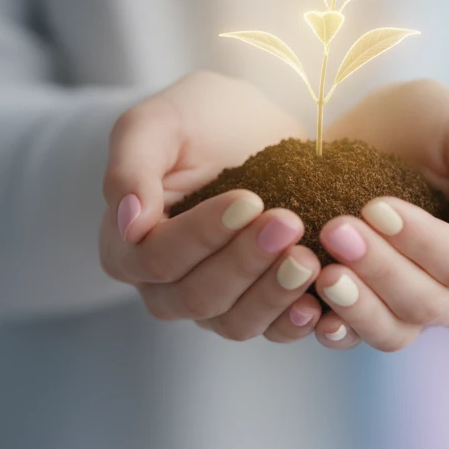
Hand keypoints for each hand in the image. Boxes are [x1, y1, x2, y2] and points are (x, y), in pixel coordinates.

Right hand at [99, 71, 323, 341]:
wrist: (256, 123)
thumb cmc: (200, 117)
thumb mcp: (157, 123)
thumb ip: (130, 168)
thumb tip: (127, 223)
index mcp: (128, 247)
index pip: (158, 258)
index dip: (202, 236)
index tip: (249, 201)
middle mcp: (164, 287)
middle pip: (197, 297)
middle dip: (245, 263)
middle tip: (288, 224)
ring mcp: (213, 303)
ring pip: (234, 322)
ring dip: (273, 295)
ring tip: (309, 259)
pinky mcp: (258, 306)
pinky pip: (272, 331)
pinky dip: (295, 322)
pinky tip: (320, 303)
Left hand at [312, 79, 448, 350]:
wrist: (368, 129)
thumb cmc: (427, 123)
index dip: (423, 242)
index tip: (376, 207)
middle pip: (427, 303)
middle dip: (381, 268)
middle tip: (336, 229)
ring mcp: (413, 311)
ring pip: (393, 332)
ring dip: (357, 306)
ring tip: (323, 273)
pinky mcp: (367, 314)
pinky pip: (353, 338)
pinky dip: (332, 328)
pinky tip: (307, 309)